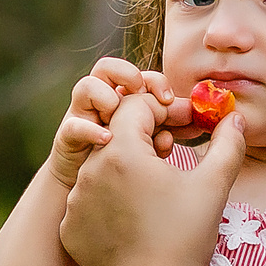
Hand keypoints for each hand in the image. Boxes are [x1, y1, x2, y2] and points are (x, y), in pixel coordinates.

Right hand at [50, 58, 173, 185]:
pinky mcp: (68, 139)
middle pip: (108, 68)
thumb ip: (170, 127)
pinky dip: (90, 130)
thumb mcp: (152, 142)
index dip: (156, 82)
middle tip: (143, 94)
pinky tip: (107, 139)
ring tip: (119, 114)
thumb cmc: (127, 166)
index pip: (139, 75)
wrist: (94, 197)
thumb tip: (197, 118)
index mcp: (125, 98)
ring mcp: (83, 118)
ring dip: (105, 96)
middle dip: (128, 76)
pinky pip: (73, 126)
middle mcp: (102, 102)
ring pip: (86, 87)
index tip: (170, 100)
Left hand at [60, 89, 245, 265]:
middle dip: (146, 133)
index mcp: (121, 152)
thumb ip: (227, 144)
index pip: (136, 106)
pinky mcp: (70, 226)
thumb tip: (234, 118)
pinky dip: (111, 196)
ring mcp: (75, 200)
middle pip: (116, 132)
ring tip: (157, 184)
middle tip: (173, 148)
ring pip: (102, 164)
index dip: (164, 109)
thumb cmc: (185, 240)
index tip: (186, 124)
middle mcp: (89, 170)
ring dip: (128, 164)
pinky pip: (91, 197)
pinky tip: (136, 213)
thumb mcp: (213, 187)